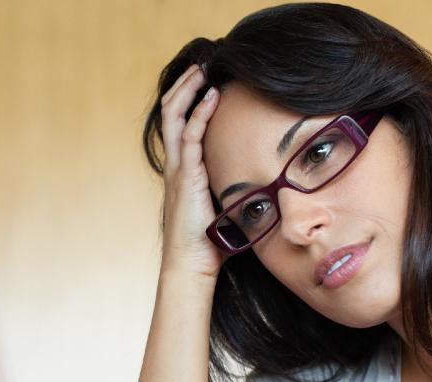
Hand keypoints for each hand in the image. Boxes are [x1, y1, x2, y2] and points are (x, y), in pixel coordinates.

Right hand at [158, 64, 224, 279]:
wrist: (192, 265)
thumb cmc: (209, 244)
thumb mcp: (222, 208)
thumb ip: (232, 190)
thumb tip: (261, 185)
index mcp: (182, 171)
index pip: (179, 124)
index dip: (188, 100)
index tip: (206, 82)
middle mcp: (175, 165)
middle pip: (171, 112)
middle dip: (185, 85)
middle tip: (202, 65)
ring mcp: (177, 169)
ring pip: (174, 116)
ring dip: (189, 90)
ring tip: (203, 70)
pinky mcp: (185, 176)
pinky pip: (189, 135)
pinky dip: (200, 113)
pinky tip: (212, 97)